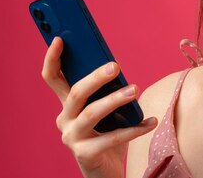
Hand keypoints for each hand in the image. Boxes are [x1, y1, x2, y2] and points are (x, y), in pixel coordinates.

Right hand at [41, 36, 157, 177]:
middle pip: (75, 93)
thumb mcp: (104, 110)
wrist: (104, 171)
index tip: (60, 38)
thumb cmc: (107, 134)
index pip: (52, 78)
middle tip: (115, 66)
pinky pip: (111, 138)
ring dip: (114, 100)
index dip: (52, 58)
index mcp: (66, 105)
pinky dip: (134, 129)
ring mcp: (72, 138)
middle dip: (94, 77)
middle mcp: (64, 120)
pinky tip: (151, 121)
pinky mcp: (85, 154)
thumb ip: (104, 91)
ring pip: (91, 114)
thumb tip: (115, 67)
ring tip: (134, 89)